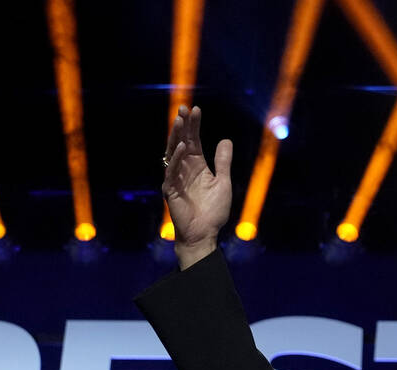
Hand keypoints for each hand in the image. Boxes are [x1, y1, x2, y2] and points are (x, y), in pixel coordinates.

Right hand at [162, 105, 232, 268]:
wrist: (204, 234)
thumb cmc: (213, 212)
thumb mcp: (223, 182)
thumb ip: (223, 162)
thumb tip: (226, 140)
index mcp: (196, 166)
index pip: (194, 141)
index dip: (194, 126)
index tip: (196, 109)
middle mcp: (184, 169)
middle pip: (182, 142)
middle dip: (183, 125)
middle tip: (184, 108)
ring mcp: (175, 179)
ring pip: (173, 153)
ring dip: (176, 136)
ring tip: (180, 120)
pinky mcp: (170, 190)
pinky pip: (172, 172)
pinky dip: (176, 159)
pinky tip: (181, 147)